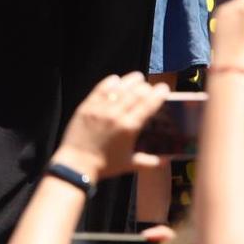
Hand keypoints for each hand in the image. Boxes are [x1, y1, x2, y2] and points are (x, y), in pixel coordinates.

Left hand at [51, 73, 167, 180]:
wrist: (77, 165)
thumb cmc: (104, 166)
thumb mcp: (129, 164)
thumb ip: (150, 162)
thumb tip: (166, 161)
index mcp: (129, 128)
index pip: (148, 105)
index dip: (158, 94)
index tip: (164, 88)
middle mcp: (116, 115)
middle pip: (136, 93)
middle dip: (146, 87)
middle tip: (150, 86)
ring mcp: (101, 109)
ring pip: (119, 88)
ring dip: (130, 81)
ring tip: (137, 77)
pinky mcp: (87, 107)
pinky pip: (101, 90)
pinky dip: (110, 83)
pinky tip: (116, 79)